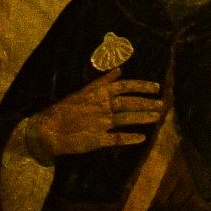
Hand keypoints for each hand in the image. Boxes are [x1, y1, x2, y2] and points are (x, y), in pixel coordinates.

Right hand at [30, 72, 162, 156]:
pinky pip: (117, 139)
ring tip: (158, 117)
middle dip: (147, 103)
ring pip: (126, 118)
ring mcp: (100, 123)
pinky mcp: (97, 139)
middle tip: (163, 104)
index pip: (124, 86)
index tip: (156, 87)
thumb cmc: (65, 110)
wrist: (47, 129)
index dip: (141, 86)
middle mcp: (101, 107)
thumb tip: (119, 70)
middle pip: (129, 102)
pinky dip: (130, 138)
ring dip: (143, 117)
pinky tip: (142, 138)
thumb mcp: (83, 91)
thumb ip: (103, 82)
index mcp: (97, 94)